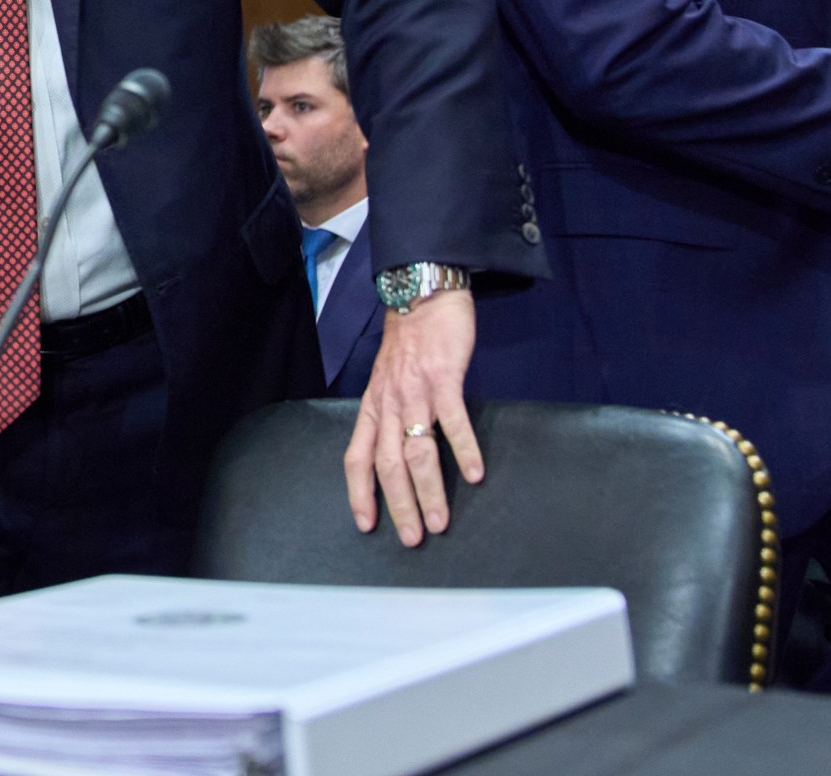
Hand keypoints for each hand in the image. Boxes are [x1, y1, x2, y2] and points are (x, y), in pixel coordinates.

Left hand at [345, 287, 481, 547]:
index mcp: (373, 406)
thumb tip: (400, 453)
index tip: (366, 525)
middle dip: (397, 505)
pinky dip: (463, 448)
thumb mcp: (387, 380)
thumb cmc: (409, 341)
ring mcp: (415, 391)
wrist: (423, 293)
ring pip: (417, 450)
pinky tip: (474, 473)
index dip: (358, 493)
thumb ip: (391, 414)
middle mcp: (388, 403)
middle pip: (387, 464)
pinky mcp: (443, 377)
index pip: (356, 457)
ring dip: (428, 489)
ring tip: (440, 521)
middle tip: (411, 538)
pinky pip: (452, 420)